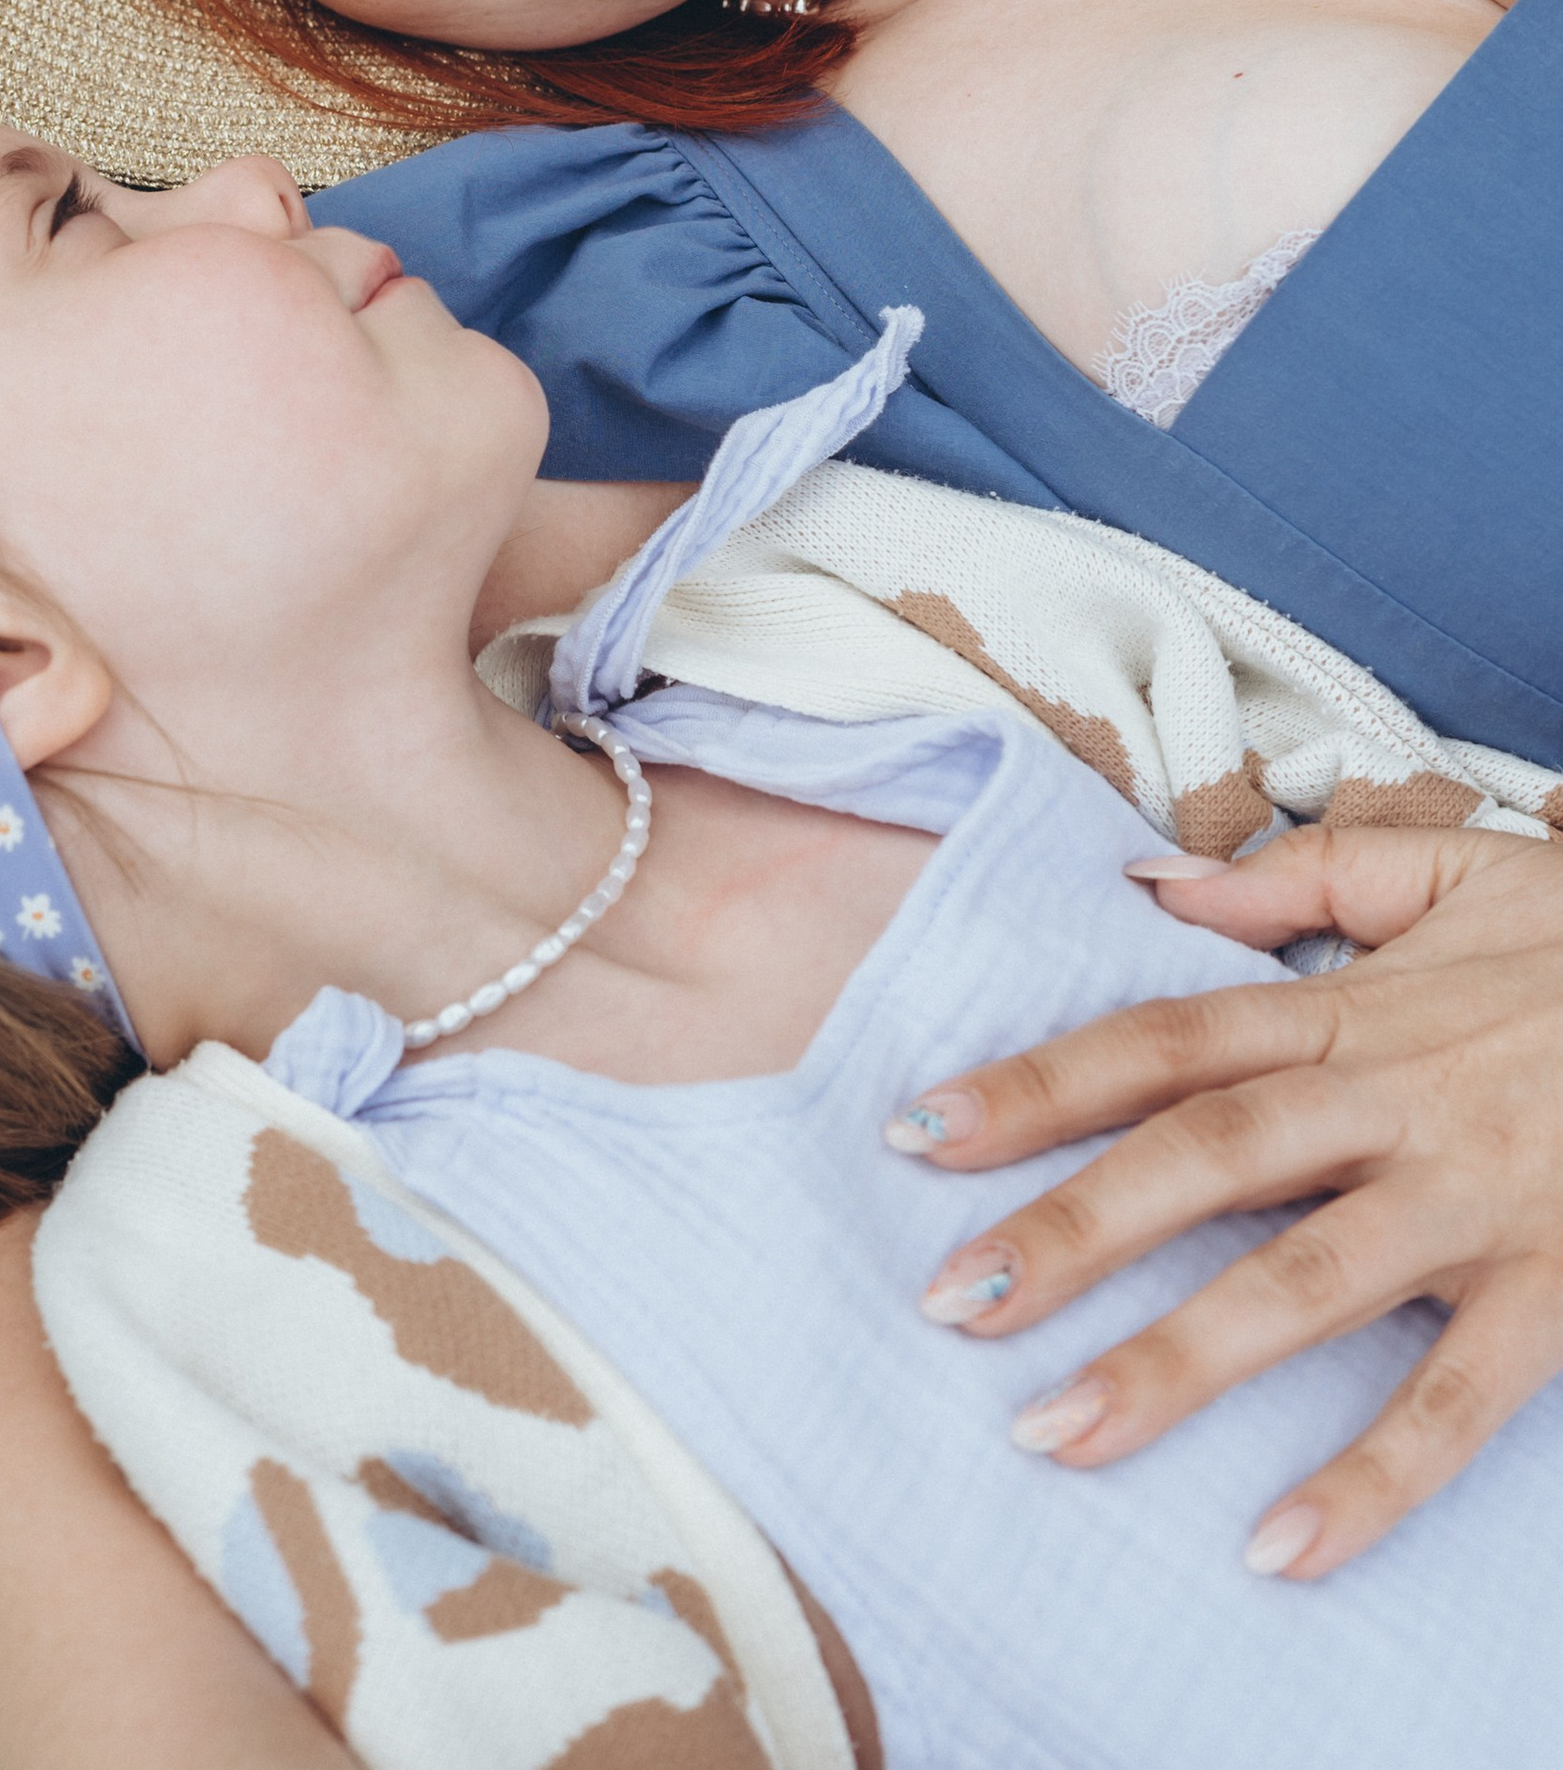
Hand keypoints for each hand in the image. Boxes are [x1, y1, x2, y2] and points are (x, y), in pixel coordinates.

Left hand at [886, 824, 1562, 1578]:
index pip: (1165, 1042)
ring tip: (1058, 1433)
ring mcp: (1470, 1203)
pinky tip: (1280, 1549)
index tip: (920, 1131)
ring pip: (1303, 1285)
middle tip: (948, 1299)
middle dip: (1070, 1231)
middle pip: (1206, 1160)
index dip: (1039, 1082)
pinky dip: (1372, 1478)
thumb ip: (1295, 878)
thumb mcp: (1446, 871)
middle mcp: (1394, 1104)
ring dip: (1176, 1362)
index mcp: (1351, 1009)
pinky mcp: (1553, 1294)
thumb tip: (1148, 885)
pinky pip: (1457, 1402)